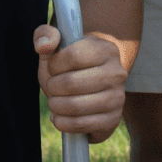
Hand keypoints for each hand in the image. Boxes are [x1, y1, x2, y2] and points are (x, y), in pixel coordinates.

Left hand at [33, 26, 127, 141]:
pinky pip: (80, 124)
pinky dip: (62, 122)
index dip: (55, 64)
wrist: (89, 89)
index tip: (53, 68)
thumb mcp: (56, 47)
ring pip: (74, 106)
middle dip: (52, 87)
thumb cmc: (70, 66)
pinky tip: (61, 116)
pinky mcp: (113, 120)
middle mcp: (117, 73)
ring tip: (55, 102)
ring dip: (55, 106)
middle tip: (52, 87)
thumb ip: (46, 37)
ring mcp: (117, 98)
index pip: (73, 56)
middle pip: (71, 83)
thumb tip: (44, 46)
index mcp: (106, 50)